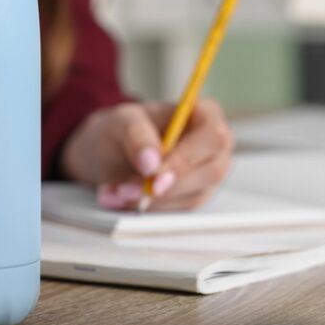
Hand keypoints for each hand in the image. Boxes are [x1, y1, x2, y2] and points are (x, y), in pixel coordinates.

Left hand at [59, 99, 233, 211]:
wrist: (109, 151)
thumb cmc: (122, 128)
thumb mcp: (122, 121)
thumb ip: (137, 135)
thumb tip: (152, 163)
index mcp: (205, 113)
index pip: (212, 136)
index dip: (186, 158)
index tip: (155, 176)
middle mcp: (214, 145)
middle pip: (210, 170)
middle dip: (167, 186)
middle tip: (128, 189)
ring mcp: (208, 173)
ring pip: (194, 195)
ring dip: (154, 200)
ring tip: (118, 191)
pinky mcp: (195, 196)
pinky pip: (181, 210)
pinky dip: (151, 208)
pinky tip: (126, 198)